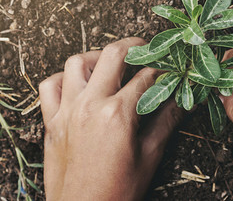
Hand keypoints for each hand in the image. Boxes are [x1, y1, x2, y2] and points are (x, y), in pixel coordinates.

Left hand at [39, 38, 182, 199]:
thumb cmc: (117, 191)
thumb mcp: (150, 156)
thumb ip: (166, 122)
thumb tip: (183, 100)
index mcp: (117, 114)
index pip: (146, 77)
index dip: (162, 69)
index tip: (169, 68)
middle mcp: (90, 105)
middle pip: (112, 56)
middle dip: (134, 46)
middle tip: (145, 48)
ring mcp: (67, 111)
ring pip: (77, 63)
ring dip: (97, 57)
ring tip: (111, 62)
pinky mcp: (52, 122)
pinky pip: (50, 86)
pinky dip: (63, 77)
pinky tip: (78, 83)